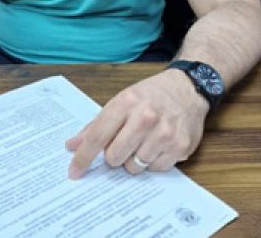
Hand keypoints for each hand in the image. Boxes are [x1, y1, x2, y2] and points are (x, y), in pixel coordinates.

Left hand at [65, 69, 208, 178]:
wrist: (188, 88)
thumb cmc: (151, 95)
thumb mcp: (121, 101)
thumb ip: (96, 125)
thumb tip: (72, 146)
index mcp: (126, 102)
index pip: (97, 136)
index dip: (83, 157)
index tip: (74, 171)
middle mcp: (146, 117)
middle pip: (114, 157)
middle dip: (115, 155)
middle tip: (124, 142)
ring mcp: (165, 133)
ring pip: (134, 167)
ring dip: (135, 159)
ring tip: (144, 141)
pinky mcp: (180, 146)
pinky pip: (155, 169)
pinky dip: (154, 161)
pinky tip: (159, 145)